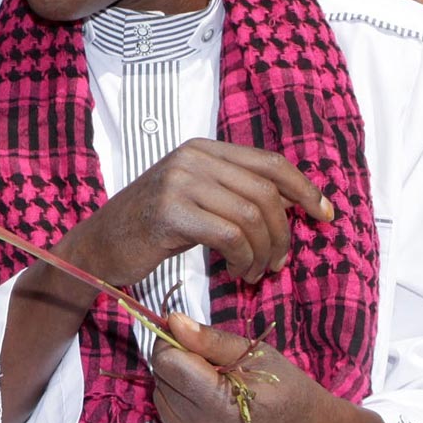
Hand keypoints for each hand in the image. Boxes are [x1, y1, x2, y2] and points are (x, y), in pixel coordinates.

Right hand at [65, 139, 330, 288]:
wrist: (98, 247)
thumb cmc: (149, 230)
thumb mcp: (194, 199)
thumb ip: (234, 193)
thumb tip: (291, 203)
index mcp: (202, 149)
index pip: (270, 162)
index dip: (304, 189)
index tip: (324, 215)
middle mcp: (193, 158)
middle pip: (266, 192)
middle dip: (284, 233)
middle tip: (280, 263)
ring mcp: (180, 182)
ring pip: (252, 216)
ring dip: (264, 252)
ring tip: (255, 273)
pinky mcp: (171, 212)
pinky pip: (231, 235)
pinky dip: (245, 259)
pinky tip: (238, 273)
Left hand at [150, 312, 390, 422]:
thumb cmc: (289, 391)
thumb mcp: (258, 356)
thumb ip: (210, 340)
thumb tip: (172, 321)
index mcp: (222, 405)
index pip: (166, 363)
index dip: (173, 343)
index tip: (191, 340)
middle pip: (161, 382)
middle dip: (177, 365)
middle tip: (210, 366)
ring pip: (161, 403)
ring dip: (177, 388)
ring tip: (212, 388)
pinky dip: (183, 410)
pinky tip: (211, 410)